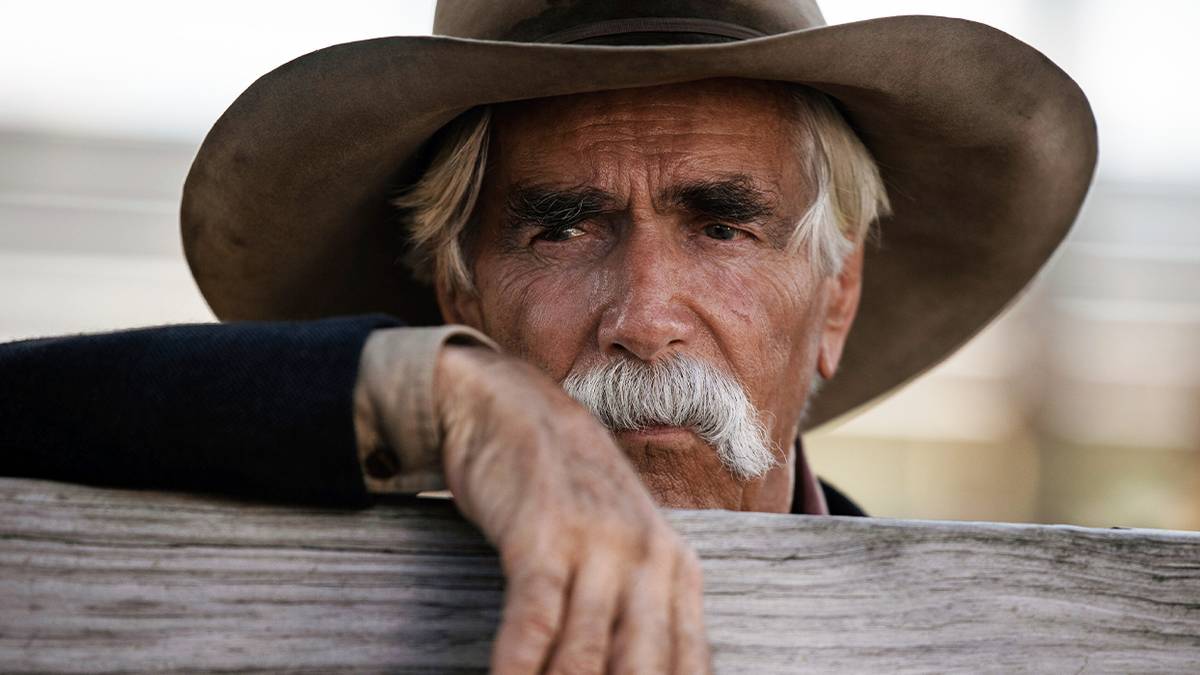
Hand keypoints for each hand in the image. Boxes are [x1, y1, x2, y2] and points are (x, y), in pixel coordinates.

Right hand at [434, 345, 710, 673]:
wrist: (514, 408)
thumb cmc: (566, 493)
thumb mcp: (620, 548)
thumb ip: (639, 614)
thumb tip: (640, 669)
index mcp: (677, 570)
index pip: (686, 671)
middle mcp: (648, 559)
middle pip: (642, 674)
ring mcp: (598, 544)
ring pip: (586, 658)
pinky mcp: (544, 533)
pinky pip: (536, 620)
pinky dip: (519, 668)